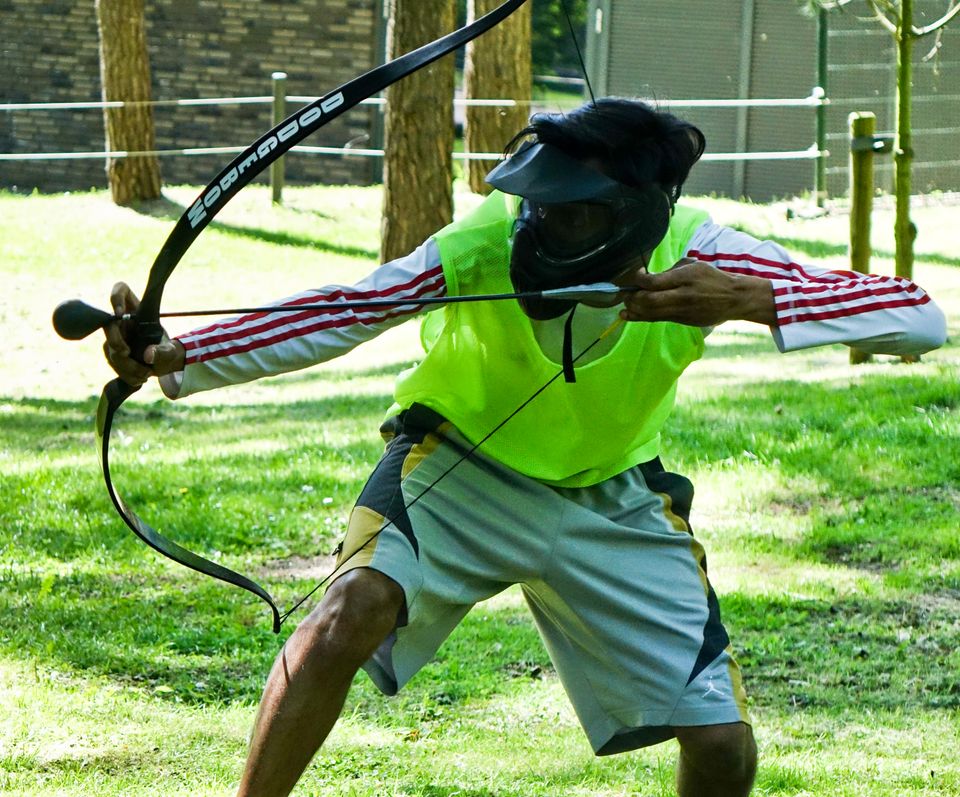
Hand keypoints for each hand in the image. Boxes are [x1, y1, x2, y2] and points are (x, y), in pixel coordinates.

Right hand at [102, 282, 184, 385]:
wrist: (164, 365)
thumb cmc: (167, 351)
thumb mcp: (170, 352)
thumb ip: (163, 352)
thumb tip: (148, 355)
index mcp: (137, 309)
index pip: (121, 290)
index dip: (115, 297)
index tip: (119, 313)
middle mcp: (123, 320)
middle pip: (109, 325)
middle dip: (115, 341)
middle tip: (127, 354)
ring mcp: (116, 335)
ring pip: (110, 348)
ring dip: (125, 365)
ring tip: (145, 374)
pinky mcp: (112, 351)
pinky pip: (112, 362)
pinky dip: (125, 373)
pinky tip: (139, 378)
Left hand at [617, 258, 775, 326]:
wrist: (734, 299)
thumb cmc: (712, 278)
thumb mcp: (693, 266)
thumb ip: (671, 272)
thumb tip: (649, 278)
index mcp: (686, 278)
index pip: (654, 282)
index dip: (639, 279)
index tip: (637, 274)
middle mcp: (683, 296)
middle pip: (649, 301)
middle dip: (633, 298)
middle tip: (625, 293)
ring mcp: (682, 311)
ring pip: (651, 314)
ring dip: (634, 310)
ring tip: (624, 306)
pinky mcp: (682, 321)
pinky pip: (658, 319)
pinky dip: (641, 317)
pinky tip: (629, 315)